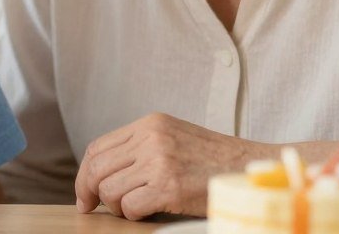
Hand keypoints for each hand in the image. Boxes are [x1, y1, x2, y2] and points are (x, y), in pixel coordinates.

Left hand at [75, 113, 263, 219]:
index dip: (85, 173)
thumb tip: (104, 173)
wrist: (254, 169)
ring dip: (115, 206)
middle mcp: (151, 138)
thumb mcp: (175, 138)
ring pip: (109, 189)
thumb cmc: (215, 160)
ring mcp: (160, 162)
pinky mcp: (170, 187)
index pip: (98, 148)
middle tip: (91, 207)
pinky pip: (129, 206)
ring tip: (131, 208)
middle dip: (88, 192)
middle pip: (97, 168)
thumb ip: (142, 146)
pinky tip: (145, 213)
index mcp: (149, 124)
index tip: (85, 192)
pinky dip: (131, 214)